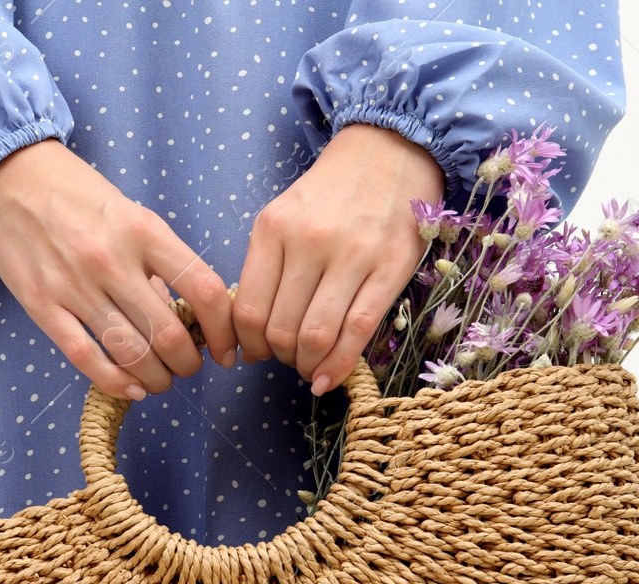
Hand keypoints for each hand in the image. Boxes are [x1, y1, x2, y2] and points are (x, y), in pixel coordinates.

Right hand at [0, 138, 235, 400]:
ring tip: (161, 381)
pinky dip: (115, 382)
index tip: (226, 348)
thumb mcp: (131, 214)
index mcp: (144, 231)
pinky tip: (131, 389)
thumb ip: (156, 264)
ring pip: (130, 352)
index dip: (223, 330)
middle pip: (168, 333)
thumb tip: (179, 318)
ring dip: (155, 378)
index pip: (204, 290)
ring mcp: (74, 285)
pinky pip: (85, 357)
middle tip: (188, 367)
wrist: (11, 179)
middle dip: (188, 363)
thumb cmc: (78, 196)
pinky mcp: (41, 305)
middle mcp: (112, 259)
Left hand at [231, 122, 445, 394]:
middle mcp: (308, 241)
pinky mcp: (390, 267)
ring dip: (306, 365)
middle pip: (279, 329)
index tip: (253, 354)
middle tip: (286, 359)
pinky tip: (329, 379)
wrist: (390, 149)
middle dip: (278, 358)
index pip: (247, 309)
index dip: (247, 345)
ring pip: (315, 336)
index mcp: (272, 229)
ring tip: (308, 367)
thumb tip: (250, 334)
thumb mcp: (283, 216)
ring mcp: (352, 255)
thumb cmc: (330, 192)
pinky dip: (339, 365)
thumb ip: (266, 268)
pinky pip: (358, 330)